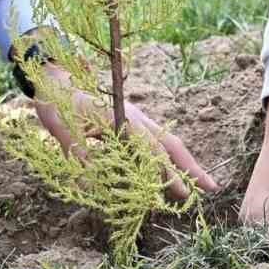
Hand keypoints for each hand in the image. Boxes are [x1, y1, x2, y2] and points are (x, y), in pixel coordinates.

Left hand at [32, 66, 220, 200]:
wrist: (56, 76)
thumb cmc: (57, 102)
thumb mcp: (61, 128)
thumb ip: (77, 155)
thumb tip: (92, 188)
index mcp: (120, 118)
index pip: (150, 149)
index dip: (167, 172)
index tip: (183, 192)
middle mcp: (133, 118)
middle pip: (169, 144)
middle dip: (191, 166)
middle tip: (212, 189)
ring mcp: (134, 118)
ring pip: (166, 141)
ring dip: (184, 162)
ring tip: (201, 184)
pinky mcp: (130, 121)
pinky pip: (155, 140)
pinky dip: (169, 156)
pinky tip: (173, 170)